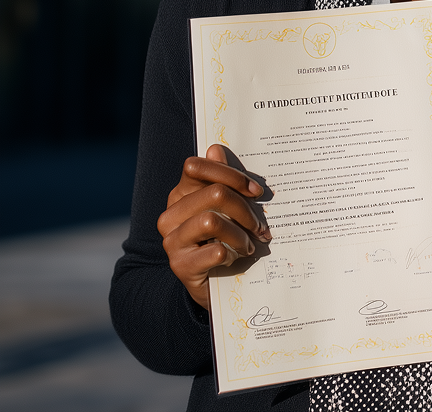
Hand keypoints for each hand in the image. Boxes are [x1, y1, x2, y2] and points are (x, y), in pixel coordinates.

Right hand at [157, 144, 270, 310]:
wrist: (212, 281)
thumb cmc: (223, 237)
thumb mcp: (227, 207)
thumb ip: (222, 179)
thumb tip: (215, 149)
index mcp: (180, 194)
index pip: (196, 167)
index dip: (230, 174)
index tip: (256, 191)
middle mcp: (170, 215)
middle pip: (214, 193)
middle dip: (245, 209)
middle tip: (260, 225)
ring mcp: (172, 241)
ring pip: (212, 221)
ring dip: (240, 234)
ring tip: (250, 245)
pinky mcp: (180, 266)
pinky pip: (214, 252)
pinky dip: (232, 254)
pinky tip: (235, 258)